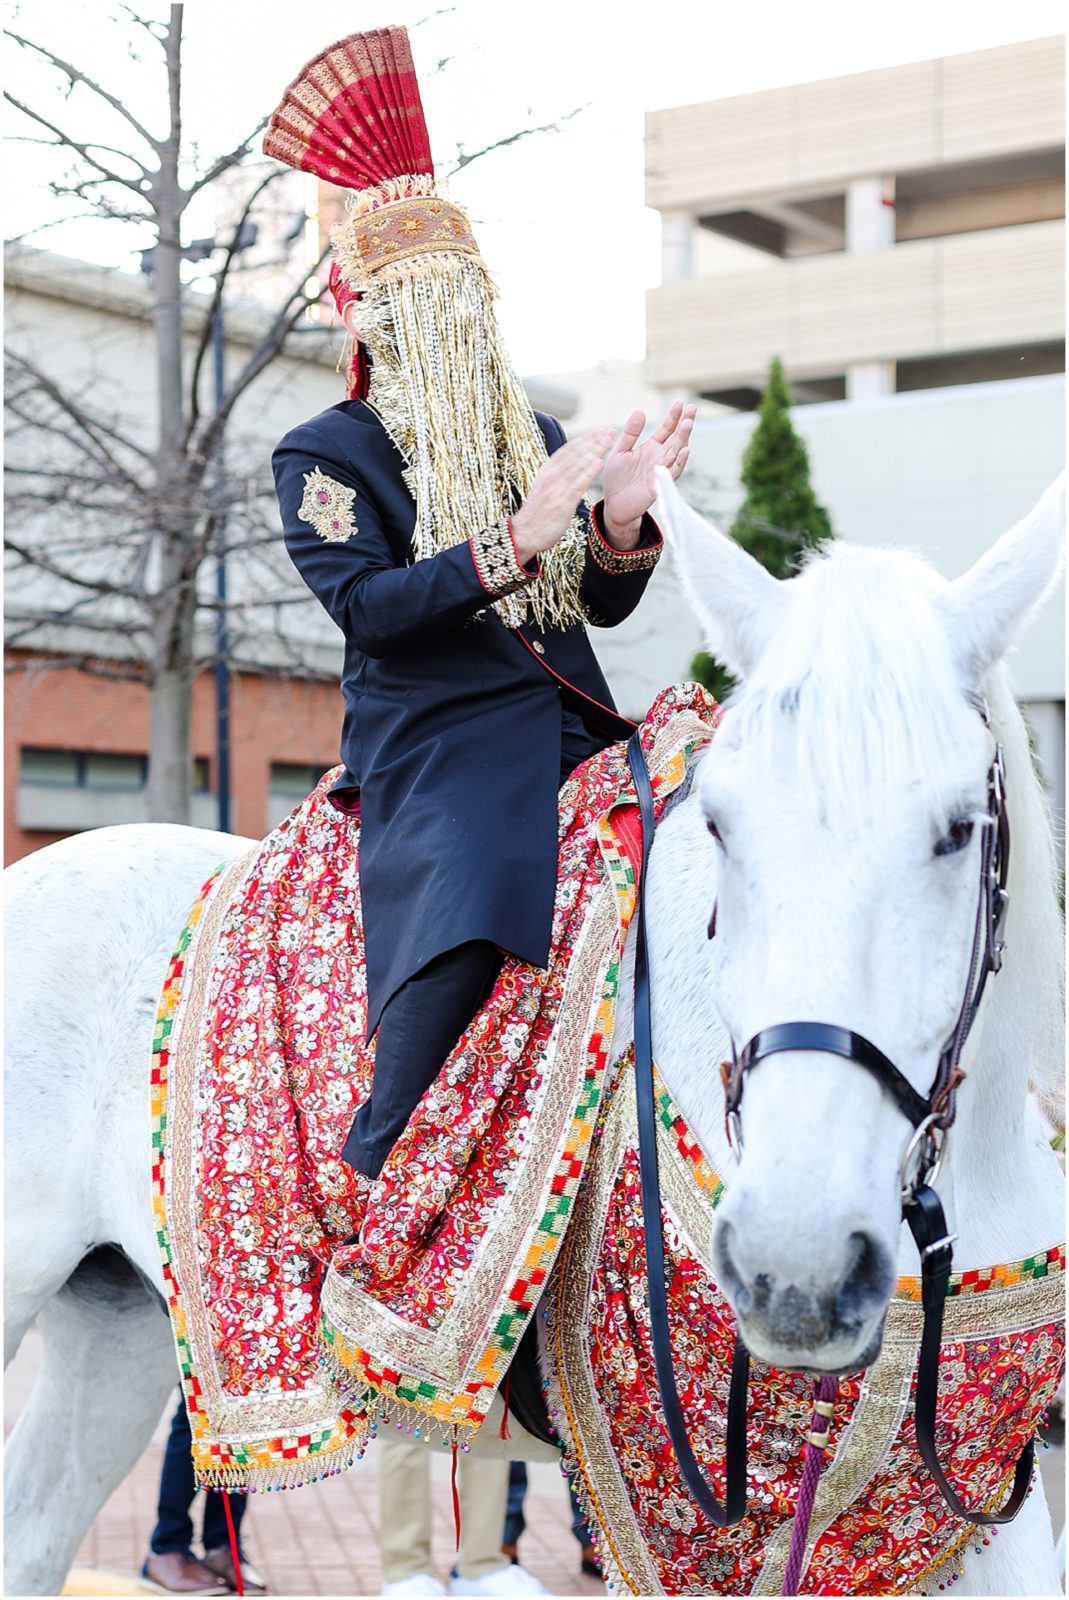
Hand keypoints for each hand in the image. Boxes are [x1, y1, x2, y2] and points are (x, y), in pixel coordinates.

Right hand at [511, 430, 614, 566]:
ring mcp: (556, 489)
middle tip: (609, 430)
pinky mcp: (562, 503)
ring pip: (578, 465)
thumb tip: (571, 466)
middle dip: (593, 440)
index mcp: (547, 471)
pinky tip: (599, 462)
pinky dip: (588, 472)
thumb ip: (557, 476)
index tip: (599, 430)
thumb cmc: (537, 513)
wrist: (524, 534)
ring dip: (594, 451)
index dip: (585, 439)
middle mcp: (551, 476)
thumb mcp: (545, 488)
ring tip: (608, 440)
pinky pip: (577, 485)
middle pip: (575, 453)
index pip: (568, 450)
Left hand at [601, 401, 695, 547]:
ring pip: (677, 452)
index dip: (673, 416)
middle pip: (676, 437)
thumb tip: (640, 411)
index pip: (666, 429)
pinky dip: (679, 461)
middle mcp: (660, 457)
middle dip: (684, 423)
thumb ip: (630, 433)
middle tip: (692, 408)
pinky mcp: (660, 485)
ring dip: (684, 438)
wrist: (614, 504)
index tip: (680, 402)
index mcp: (651, 448)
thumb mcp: (620, 451)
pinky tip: (685, 449)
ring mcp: (662, 470)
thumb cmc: (617, 478)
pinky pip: (672, 472)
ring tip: (688, 423)